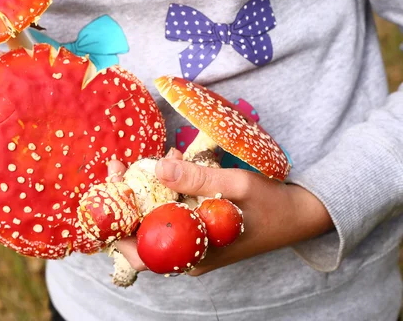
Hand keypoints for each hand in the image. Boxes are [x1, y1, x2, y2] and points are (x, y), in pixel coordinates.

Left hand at [110, 150, 333, 275]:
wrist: (303, 216)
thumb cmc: (273, 206)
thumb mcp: (238, 186)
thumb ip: (198, 178)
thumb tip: (157, 168)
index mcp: (194, 253)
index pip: (139, 253)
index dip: (116, 224)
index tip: (110, 189)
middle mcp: (188, 253)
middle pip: (142, 232)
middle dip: (126, 198)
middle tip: (117, 165)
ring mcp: (192, 242)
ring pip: (154, 220)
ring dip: (144, 190)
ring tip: (139, 160)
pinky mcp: (198, 230)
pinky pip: (171, 212)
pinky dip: (165, 190)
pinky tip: (169, 164)